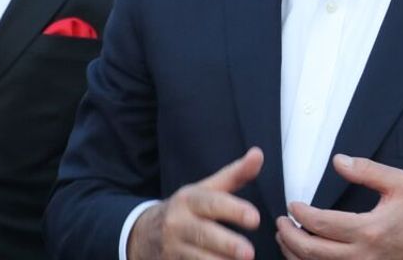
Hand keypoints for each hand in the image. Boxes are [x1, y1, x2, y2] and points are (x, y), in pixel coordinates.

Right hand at [127, 147, 263, 259]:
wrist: (144, 232)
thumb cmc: (187, 208)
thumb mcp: (206, 189)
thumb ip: (234, 175)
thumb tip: (258, 154)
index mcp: (189, 200)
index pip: (212, 203)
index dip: (234, 210)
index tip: (255, 219)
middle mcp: (178, 223)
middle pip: (204, 234)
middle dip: (227, 244)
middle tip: (249, 253)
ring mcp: (172, 247)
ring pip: (197, 257)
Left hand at [276, 154, 402, 259]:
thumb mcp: (400, 185)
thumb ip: (368, 170)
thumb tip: (338, 161)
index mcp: (368, 230)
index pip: (320, 224)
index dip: (300, 213)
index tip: (293, 205)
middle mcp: (359, 256)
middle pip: (309, 250)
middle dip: (288, 235)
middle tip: (280, 222)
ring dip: (292, 252)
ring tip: (285, 237)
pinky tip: (301, 255)